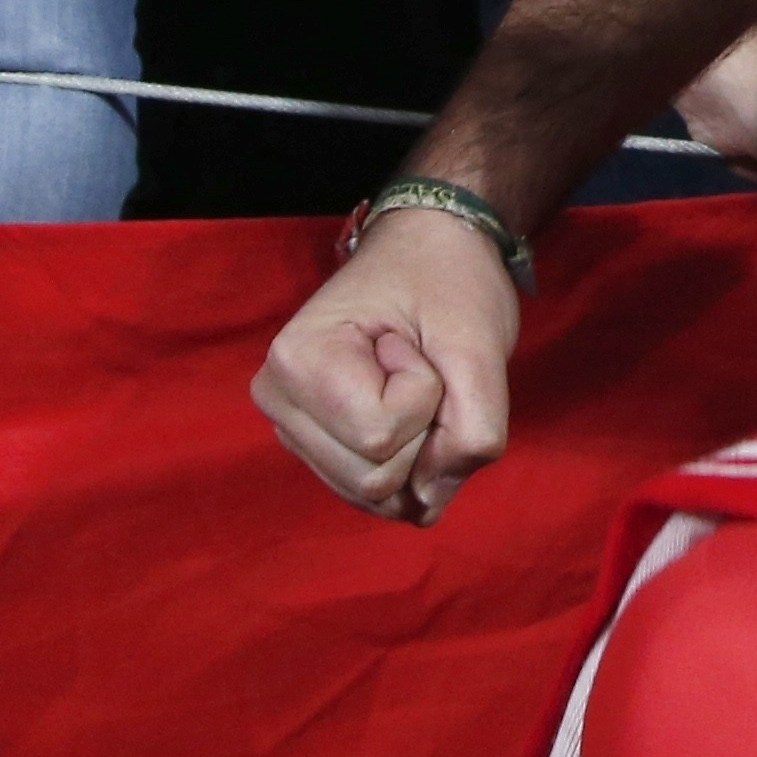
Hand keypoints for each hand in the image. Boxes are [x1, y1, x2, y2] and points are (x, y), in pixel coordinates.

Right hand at [256, 205, 521, 520]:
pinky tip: (407, 409)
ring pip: (373, 495)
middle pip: (372, 479)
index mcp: (295, 361)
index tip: (414, 341)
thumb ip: (472, 430)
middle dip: (424, 429)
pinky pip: (374, 496)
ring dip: (420, 447)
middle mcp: (277, 400)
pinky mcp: (319, 449)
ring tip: (410, 380)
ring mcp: (294, 429)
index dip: (425, 396)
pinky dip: (410, 464)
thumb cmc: (449, 280)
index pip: (379, 437)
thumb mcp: (479, 345)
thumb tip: (428, 507)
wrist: (433, 249)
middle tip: (418, 362)